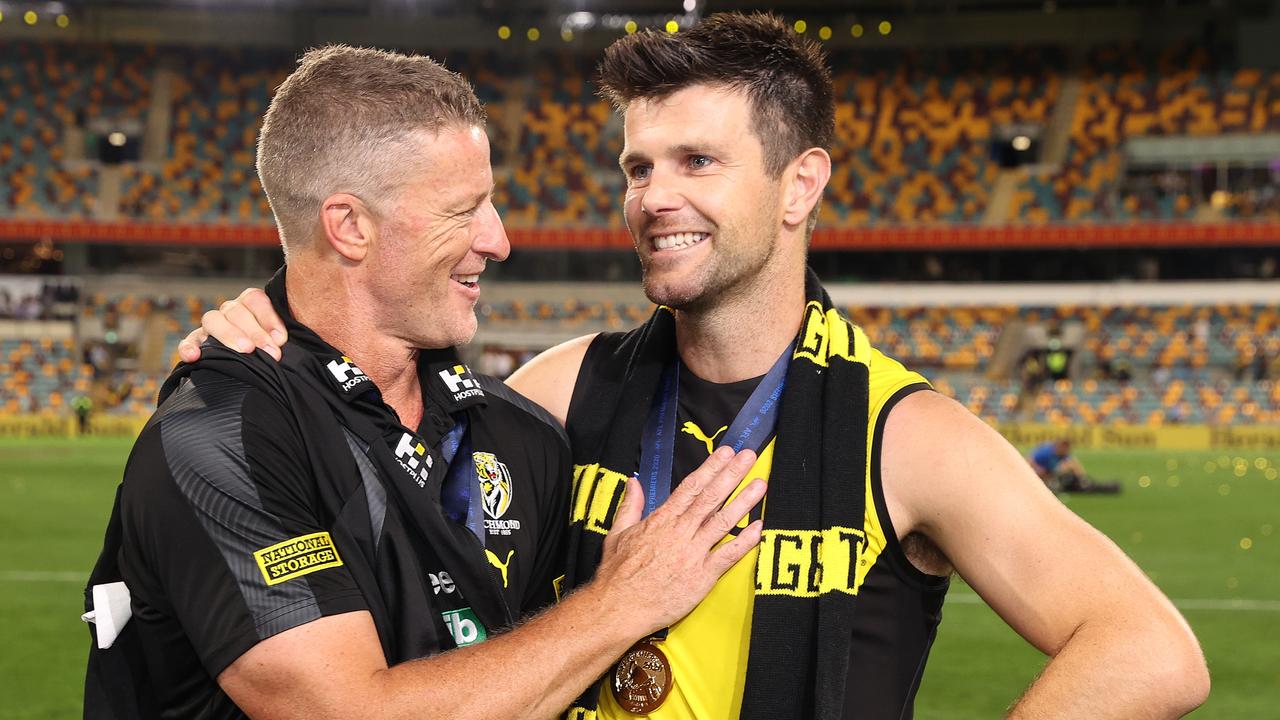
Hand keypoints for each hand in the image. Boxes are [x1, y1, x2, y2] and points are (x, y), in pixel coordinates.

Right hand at [177, 288, 285, 362]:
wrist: (262, 366)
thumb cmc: (275, 348)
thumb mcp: (282, 339)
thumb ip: (284, 336)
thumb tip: (286, 342)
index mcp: (251, 304)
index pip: (255, 300)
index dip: (269, 317)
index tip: (282, 339)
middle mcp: (231, 312)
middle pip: (236, 311)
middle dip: (255, 332)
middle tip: (270, 351)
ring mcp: (212, 326)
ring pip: (213, 319)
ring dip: (229, 334)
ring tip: (246, 351)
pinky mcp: (198, 343)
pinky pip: (189, 341)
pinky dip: (188, 347)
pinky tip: (194, 357)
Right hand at [589, 446, 764, 638]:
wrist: (618, 607)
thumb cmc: (617, 573)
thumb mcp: (617, 533)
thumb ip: (631, 506)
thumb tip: (633, 482)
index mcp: (661, 520)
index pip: (691, 487)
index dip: (711, 468)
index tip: (725, 452)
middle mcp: (680, 532)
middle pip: (711, 498)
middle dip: (732, 474)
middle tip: (749, 456)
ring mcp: (693, 554)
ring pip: (723, 522)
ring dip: (744, 501)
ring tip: (761, 484)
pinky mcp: (702, 577)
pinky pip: (728, 556)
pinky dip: (745, 542)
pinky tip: (759, 528)